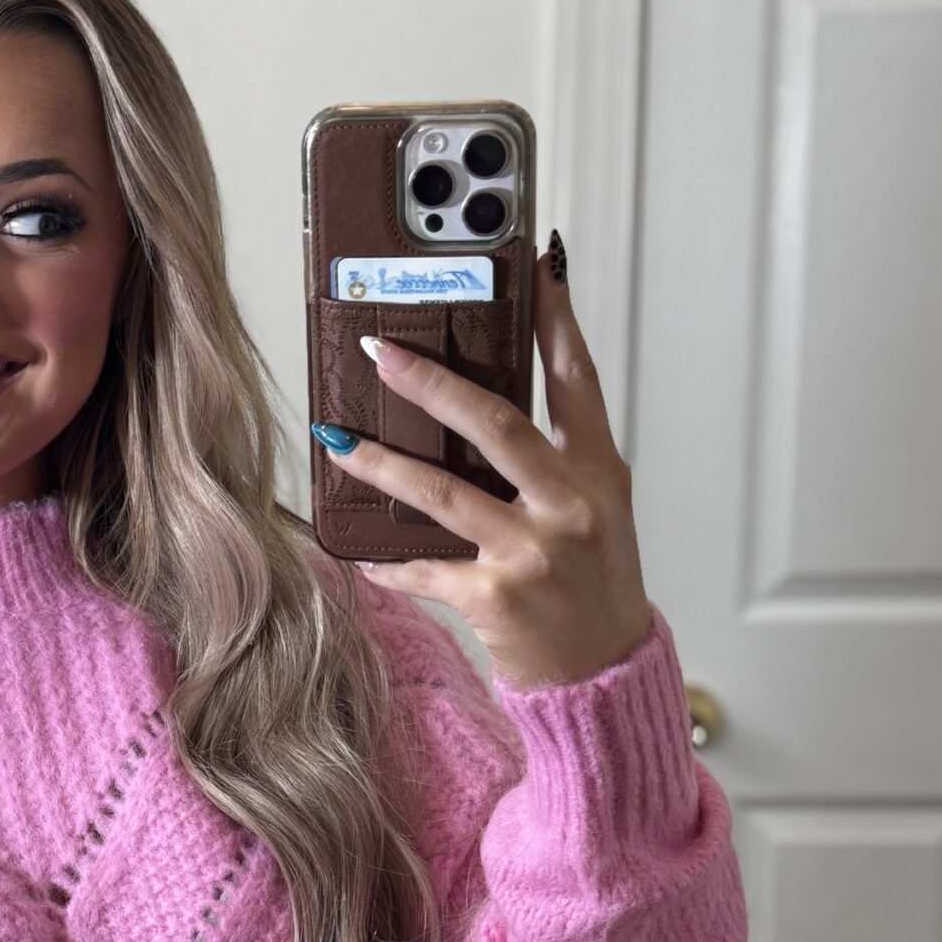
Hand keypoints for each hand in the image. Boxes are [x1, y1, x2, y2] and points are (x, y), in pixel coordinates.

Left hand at [314, 232, 654, 690]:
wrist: (603, 676)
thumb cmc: (591, 589)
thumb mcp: (593, 514)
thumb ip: (551, 463)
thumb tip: (475, 411)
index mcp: (599, 474)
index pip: (578, 381)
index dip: (556, 321)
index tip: (535, 265)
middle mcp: (571, 507)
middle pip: (498, 425)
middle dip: (435, 385)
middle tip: (385, 354)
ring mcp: (534, 553)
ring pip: (445, 494)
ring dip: (384, 464)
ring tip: (338, 441)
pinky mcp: (496, 599)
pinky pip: (427, 570)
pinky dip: (391, 564)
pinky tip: (363, 556)